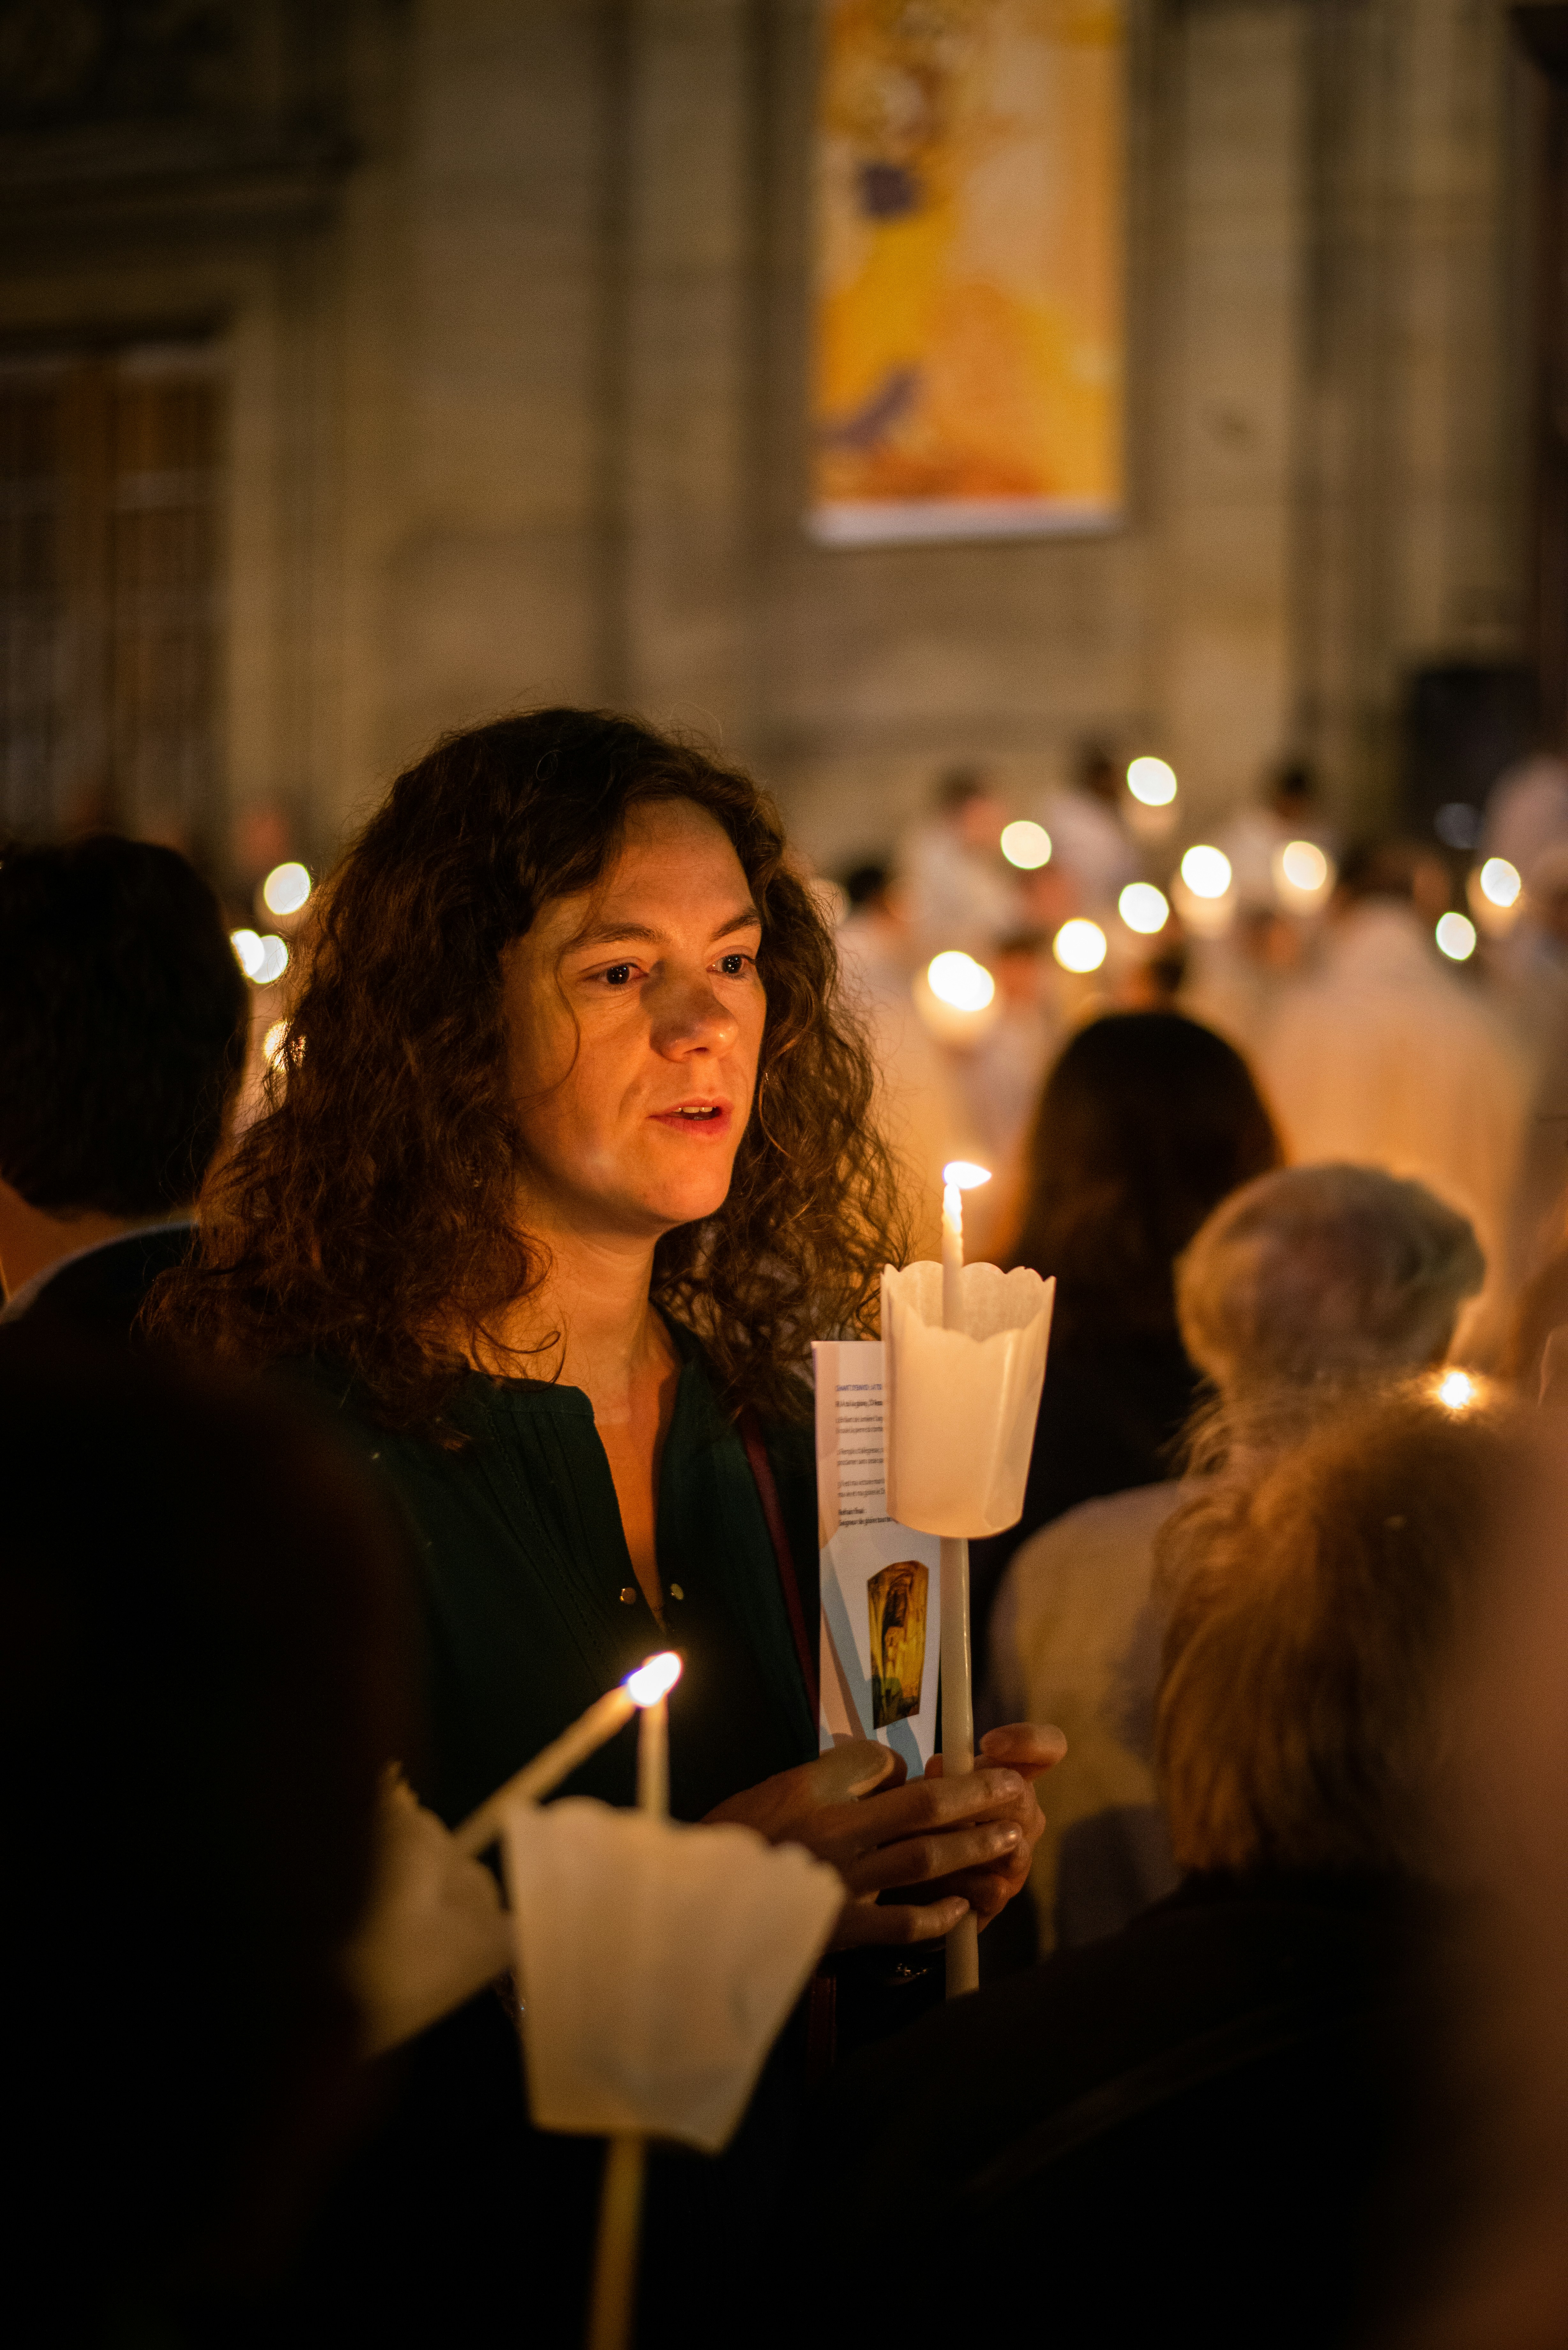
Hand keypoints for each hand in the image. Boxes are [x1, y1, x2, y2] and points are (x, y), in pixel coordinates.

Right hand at [705, 1726, 1062, 1949]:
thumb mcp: (779, 1789)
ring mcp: (841, 1883)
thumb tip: (889, 1771)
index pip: (886, 1769)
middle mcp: (837, 1834)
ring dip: (971, 1847)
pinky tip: (963, 1909)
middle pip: (922, 1809)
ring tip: (1008, 1839)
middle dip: (974, 1798)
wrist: (696, 1902)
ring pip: (923, 1859)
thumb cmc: (735, 1839)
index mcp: (818, 1795)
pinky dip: (935, 1916)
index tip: (947, 1774)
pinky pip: (899, 1922)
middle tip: (1014, 1791)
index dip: (922, 1770)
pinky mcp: (838, 1928)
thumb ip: (834, 1775)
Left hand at [920, 1722, 1065, 1930]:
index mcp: (1012, 1777)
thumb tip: (939, 1767)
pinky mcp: (1000, 1898)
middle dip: (974, 1795)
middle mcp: (1026, 1816)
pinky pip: (992, 1888)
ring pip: (1011, 1845)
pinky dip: (956, 1882)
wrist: (900, 1879)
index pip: (1049, 1747)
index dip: (1028, 1739)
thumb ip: (937, 1775)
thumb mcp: (920, 1788)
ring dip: (962, 1840)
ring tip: (923, 1840)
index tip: (987, 1743)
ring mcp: (1019, 1859)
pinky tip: (929, 1880)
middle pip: (1022, 1795)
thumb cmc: (914, 1820)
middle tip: (931, 1799)